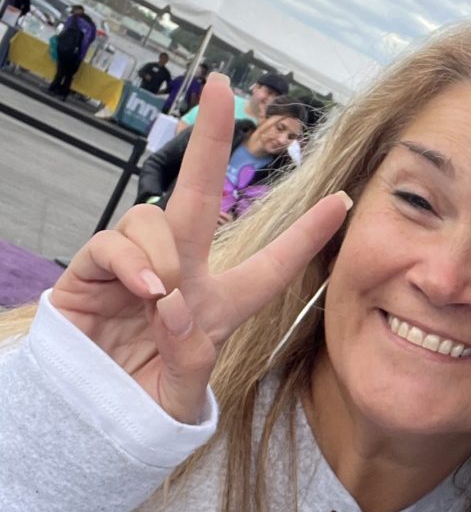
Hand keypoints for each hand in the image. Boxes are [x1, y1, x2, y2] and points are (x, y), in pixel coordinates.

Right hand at [50, 73, 349, 423]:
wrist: (85, 422)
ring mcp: (137, 267)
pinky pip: (115, 243)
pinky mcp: (95, 271)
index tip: (344, 203)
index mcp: (221, 305)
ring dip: (166, 252)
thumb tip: (174, 305)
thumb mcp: (182, 398)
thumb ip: (190, 362)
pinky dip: (132, 261)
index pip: (272, 267)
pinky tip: (145, 289)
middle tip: (224, 88)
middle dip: (211, 140)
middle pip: (201, 197)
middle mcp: (182, 274)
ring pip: (157, 220)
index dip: (307, 237)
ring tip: (163, 295)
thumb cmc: (141, 405)